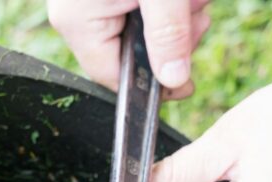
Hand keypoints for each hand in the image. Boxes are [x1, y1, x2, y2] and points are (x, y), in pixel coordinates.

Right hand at [48, 0, 210, 93]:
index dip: (154, 83)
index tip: (186, 84)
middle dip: (169, 41)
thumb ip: (168, 34)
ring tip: (191, 0)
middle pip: (127, 54)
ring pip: (135, 30)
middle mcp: (73, 15)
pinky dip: (159, 5)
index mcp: (78, 23)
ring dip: (170, 19)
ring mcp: (83, 1)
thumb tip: (173, 80)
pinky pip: (131, 10)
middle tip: (197, 18)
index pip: (114, 76)